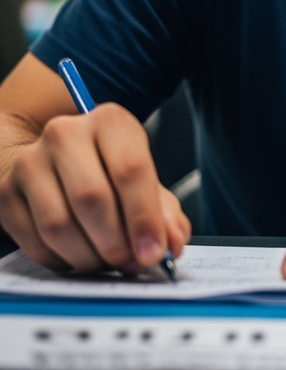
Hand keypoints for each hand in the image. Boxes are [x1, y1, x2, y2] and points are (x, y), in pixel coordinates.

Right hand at [0, 103, 190, 273]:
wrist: (55, 155)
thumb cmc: (107, 167)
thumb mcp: (143, 177)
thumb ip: (165, 212)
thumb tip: (171, 244)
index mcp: (110, 121)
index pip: (130, 170)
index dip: (144, 218)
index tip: (155, 251)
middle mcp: (66, 134)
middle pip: (92, 199)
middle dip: (117, 242)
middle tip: (132, 262)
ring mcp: (31, 162)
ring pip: (59, 226)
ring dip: (90, 257)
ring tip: (109, 261)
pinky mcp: (7, 193)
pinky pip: (36, 243)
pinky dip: (64, 262)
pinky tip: (81, 256)